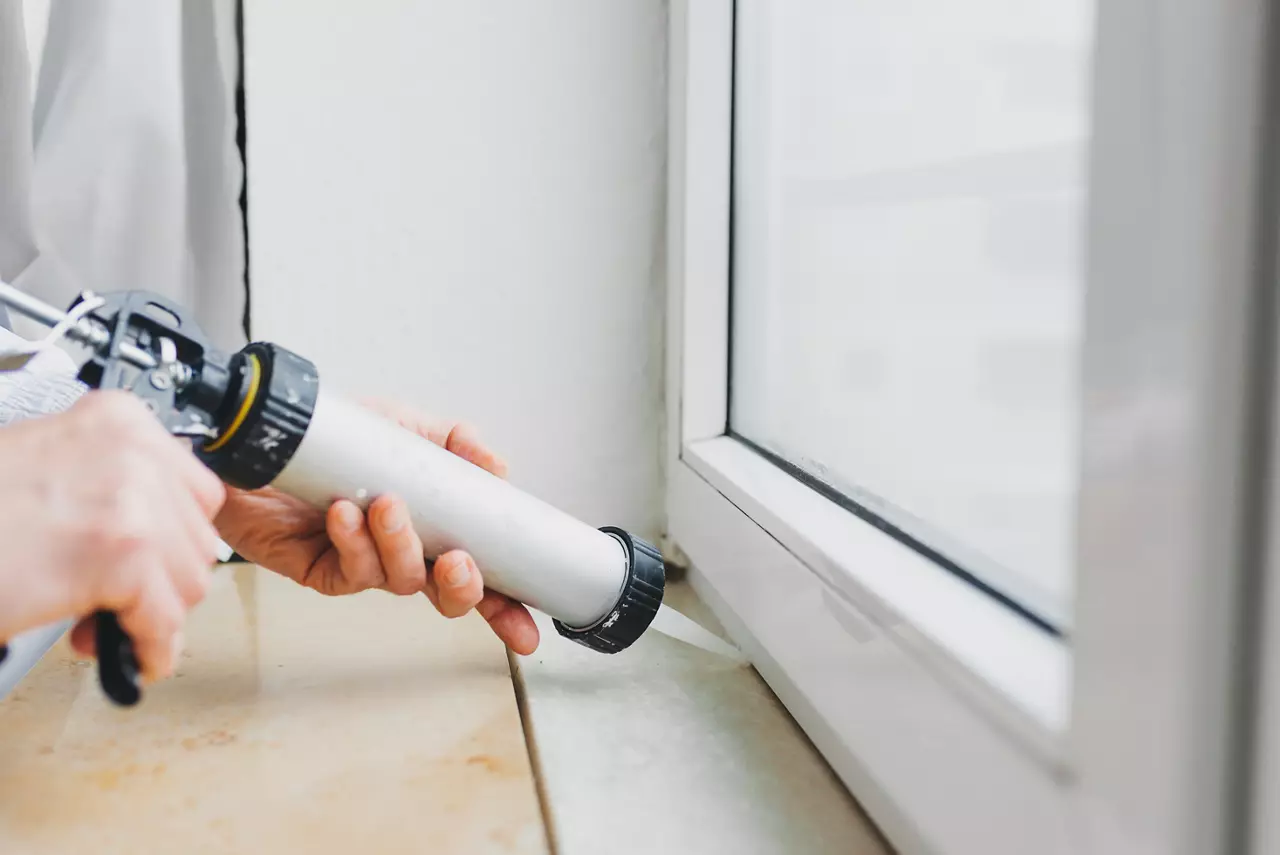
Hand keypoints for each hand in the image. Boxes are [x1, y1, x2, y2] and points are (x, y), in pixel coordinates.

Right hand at [0, 391, 225, 681]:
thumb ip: (114, 484)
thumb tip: (169, 531)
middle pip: (197, 540)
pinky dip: (148, 647)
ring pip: (189, 583)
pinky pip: (164, 620)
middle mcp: (133, 451)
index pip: (196, 491)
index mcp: (118, 420)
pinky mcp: (122, 555)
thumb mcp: (52, 468)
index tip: (147, 562)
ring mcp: (132, 501)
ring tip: (97, 618)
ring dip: (149, 615)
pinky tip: (120, 651)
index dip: (170, 539)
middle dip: (161, 580)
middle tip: (113, 598)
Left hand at [214, 400, 539, 653]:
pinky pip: (350, 572)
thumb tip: (500, 469)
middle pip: (447, 595)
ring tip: (387, 506)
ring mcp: (364, 564)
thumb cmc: (334, 437)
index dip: (506, 607)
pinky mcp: (322, 569)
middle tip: (459, 561)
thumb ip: (457, 442)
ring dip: (400, 545)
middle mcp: (403, 552)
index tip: (528, 632)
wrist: (263, 437)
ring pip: (400, 580)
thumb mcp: (404, 426)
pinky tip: (344, 514)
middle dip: (463, 587)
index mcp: (433, 527)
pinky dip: (353, 543)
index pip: (480, 574)